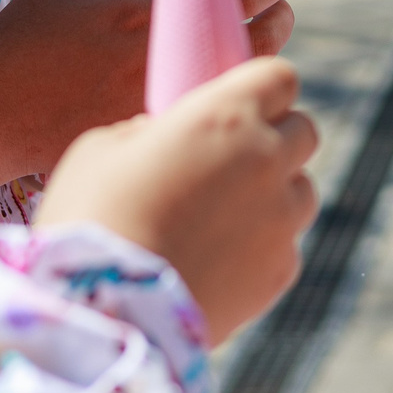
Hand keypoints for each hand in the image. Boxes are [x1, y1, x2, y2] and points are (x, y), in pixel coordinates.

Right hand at [0, 0, 293, 179]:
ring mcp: (157, 107)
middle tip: (279, 8)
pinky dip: (227, 99)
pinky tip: (223, 84)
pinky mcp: (153, 145)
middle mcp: (155, 61)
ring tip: (261, 39)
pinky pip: (213, 119)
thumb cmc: (26, 37)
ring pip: (239, 83)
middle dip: (276, 17)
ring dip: (261, 58)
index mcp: (138, 11)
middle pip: (252, 39)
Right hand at [35, 57, 319, 344]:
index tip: (243, 100)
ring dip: (275, 191)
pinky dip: (264, 245)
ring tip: (226, 212)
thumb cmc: (90, 219)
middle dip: (275, 135)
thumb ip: (145, 131)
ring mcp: (280, 220)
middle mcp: (266, 161)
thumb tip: (161, 137)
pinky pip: (287, 245)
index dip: (262, 87)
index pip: (279, 77)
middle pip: (303, 131)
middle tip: (233, 155)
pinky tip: (221, 257)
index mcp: (225, 116)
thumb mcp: (100, 150)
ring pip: (303, 189)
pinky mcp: (279, 273)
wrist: (103, 315)